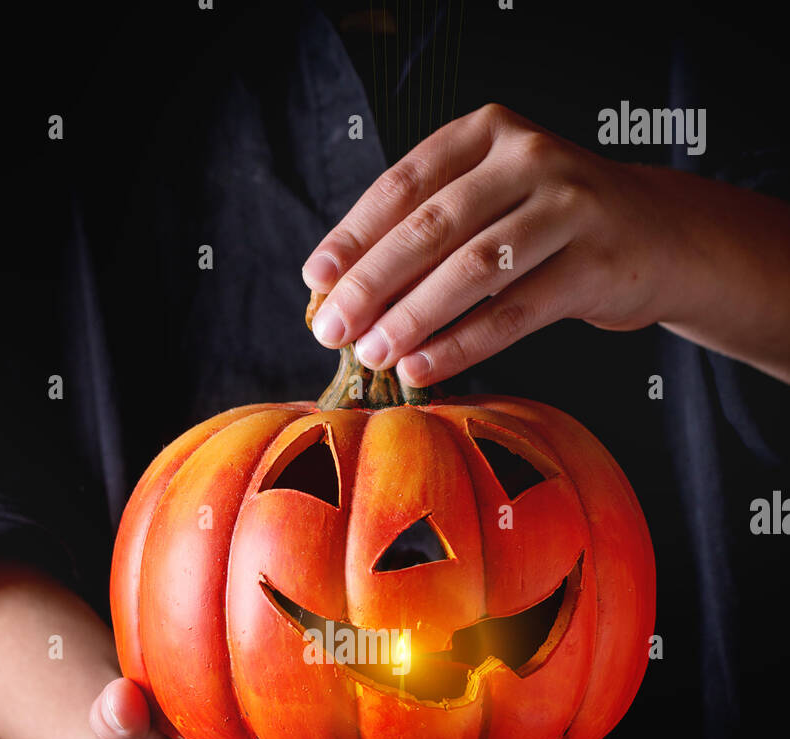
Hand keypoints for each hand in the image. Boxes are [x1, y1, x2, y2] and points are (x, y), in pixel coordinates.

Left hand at [302, 102, 789, 384]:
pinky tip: (423, 369)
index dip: (355, 234)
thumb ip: (430, 227)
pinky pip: (514, 312)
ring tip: (372, 354)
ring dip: (413, 317)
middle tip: (330, 328)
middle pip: (432, 226)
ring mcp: (568, 208)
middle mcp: (530, 158)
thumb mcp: (493, 200)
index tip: (316, 280)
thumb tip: (342, 290)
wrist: (658, 236)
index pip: (405, 182)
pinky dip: (461, 345)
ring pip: (472, 269)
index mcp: (489, 132)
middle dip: (373, 282)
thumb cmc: (551, 225)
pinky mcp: (594, 265)